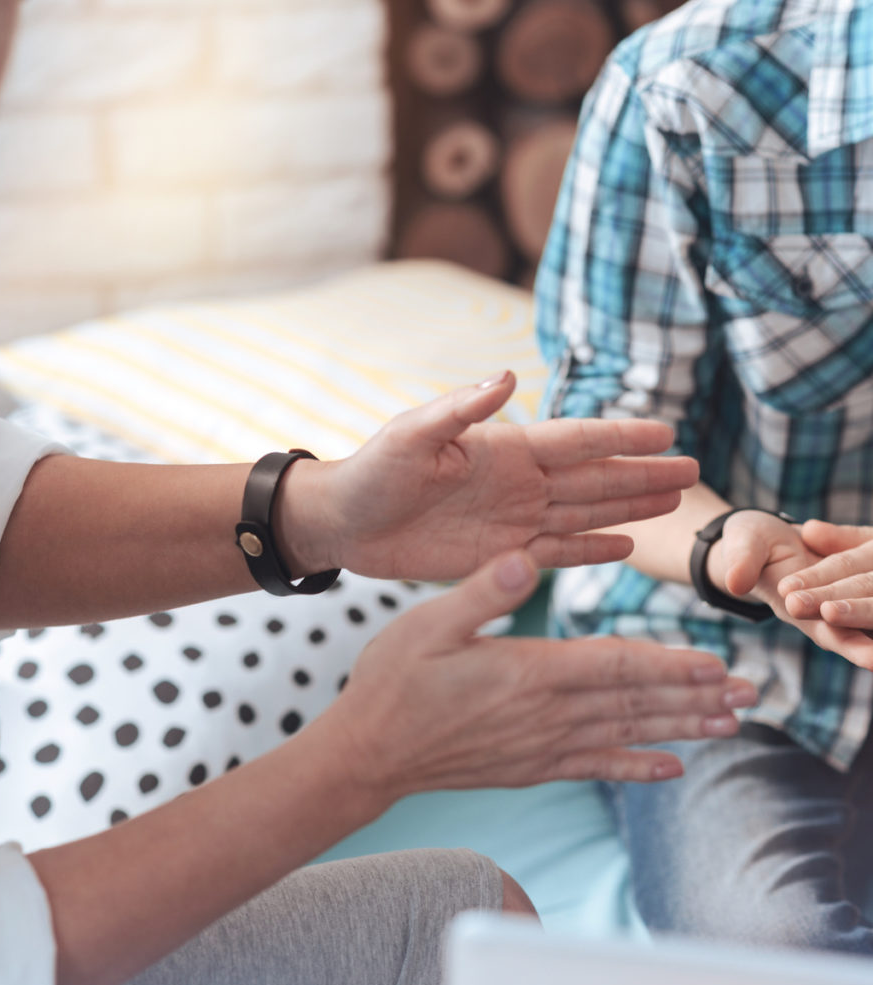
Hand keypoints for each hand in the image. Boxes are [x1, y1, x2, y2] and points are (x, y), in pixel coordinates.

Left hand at [280, 371, 698, 580]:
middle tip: (693, 471)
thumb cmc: (372, 472)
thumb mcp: (411, 435)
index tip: (667, 431)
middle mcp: (517, 483)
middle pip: (594, 477)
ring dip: (628, 508)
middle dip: (642, 473)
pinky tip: (624, 546)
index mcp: (503, 449)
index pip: (575, 440)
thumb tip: (507, 376)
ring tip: (672, 502)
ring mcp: (512, 519)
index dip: (621, 436)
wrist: (345, 523)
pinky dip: (590, 550)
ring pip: (585, 513)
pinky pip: (556, 552)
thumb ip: (459, 410)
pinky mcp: (499, 555)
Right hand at [316, 549, 757, 794]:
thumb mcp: (425, 623)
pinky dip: (636, 767)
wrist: (368, 753)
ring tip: (728, 725)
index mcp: (526, 671)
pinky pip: (595, 767)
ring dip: (680, 729)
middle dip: (692, 696)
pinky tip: (670, 768)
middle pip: (634, 702)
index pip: (614, 666)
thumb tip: (523, 559)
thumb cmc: (391, 680)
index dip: (668, 663)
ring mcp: (539, 746)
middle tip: (746, 693)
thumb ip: (480, 592)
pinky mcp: (529, 767)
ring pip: (625, 735)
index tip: (714, 661)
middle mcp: (544, 713)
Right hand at [710, 512, 872, 667]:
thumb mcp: (742, 547)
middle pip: (859, 633)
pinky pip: (868, 594)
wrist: (760, 540)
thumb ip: (740, 564)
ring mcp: (839, 602)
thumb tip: (736, 583)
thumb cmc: (749, 545)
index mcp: (796, 606)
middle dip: (871, 639)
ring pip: (866, 614)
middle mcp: (823, 613)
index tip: (872, 656)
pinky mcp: (853, 585)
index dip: (849, 641)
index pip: (827, 629)